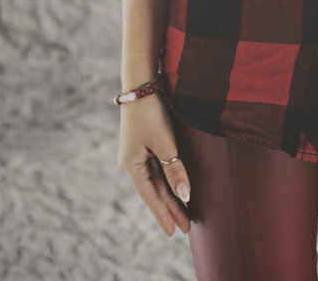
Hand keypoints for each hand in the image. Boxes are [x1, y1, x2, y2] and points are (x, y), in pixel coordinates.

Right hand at [117, 92, 191, 235]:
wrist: (141, 84)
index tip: (174, 233)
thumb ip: (174, 169)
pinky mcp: (144, 145)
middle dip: (170, 209)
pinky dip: (168, 181)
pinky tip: (175, 189)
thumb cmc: (151, 113)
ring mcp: (138, 154)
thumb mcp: (164, 142)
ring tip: (184, 213)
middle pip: (154, 191)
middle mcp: (132, 163)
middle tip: (186, 228)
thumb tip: (184, 196)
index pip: (151, 197)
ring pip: (157, 181)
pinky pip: (157, 170)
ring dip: (170, 196)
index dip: (164, 214)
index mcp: (132, 166)